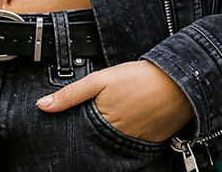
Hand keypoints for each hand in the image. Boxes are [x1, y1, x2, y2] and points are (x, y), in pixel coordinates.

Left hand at [34, 59, 194, 142]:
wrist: (178, 81)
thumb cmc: (140, 78)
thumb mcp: (100, 80)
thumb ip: (71, 94)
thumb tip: (42, 105)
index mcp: (103, 122)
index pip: (82, 133)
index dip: (78, 128)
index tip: (77, 124)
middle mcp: (118, 137)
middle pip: (99, 140)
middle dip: (95, 133)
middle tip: (101, 119)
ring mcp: (136, 141)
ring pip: (116, 143)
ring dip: (114, 134)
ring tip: (119, 117)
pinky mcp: (152, 142)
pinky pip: (136, 143)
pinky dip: (132, 135)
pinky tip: (134, 121)